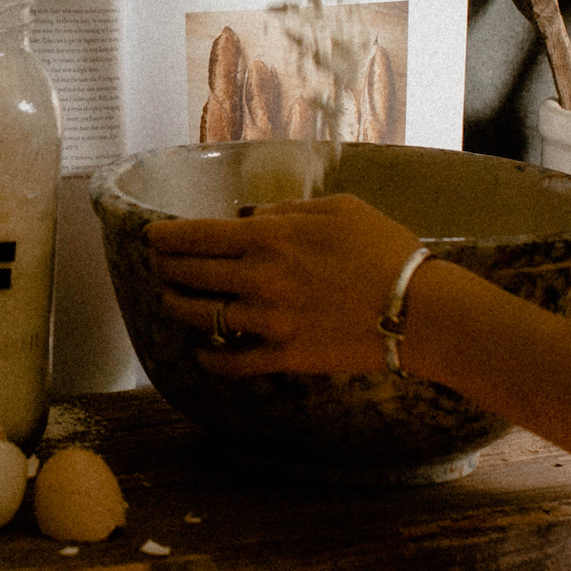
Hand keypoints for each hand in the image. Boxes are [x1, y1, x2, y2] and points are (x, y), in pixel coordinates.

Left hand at [147, 194, 422, 376]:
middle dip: (167, 268)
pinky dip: (210, 358)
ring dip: (179, 306)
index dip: (166, 236)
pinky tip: (202, 352)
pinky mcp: (284, 356)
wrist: (418, 309)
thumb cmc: (385, 250)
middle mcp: (259, 279)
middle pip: (191, 274)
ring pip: (202, 317)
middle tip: (160, 265)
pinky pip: (231, 361)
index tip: (151, 236)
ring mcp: (268, 322)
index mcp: (270, 237)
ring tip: (172, 300)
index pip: (197, 236)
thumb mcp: (340, 208)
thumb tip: (251, 218)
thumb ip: (287, 210)